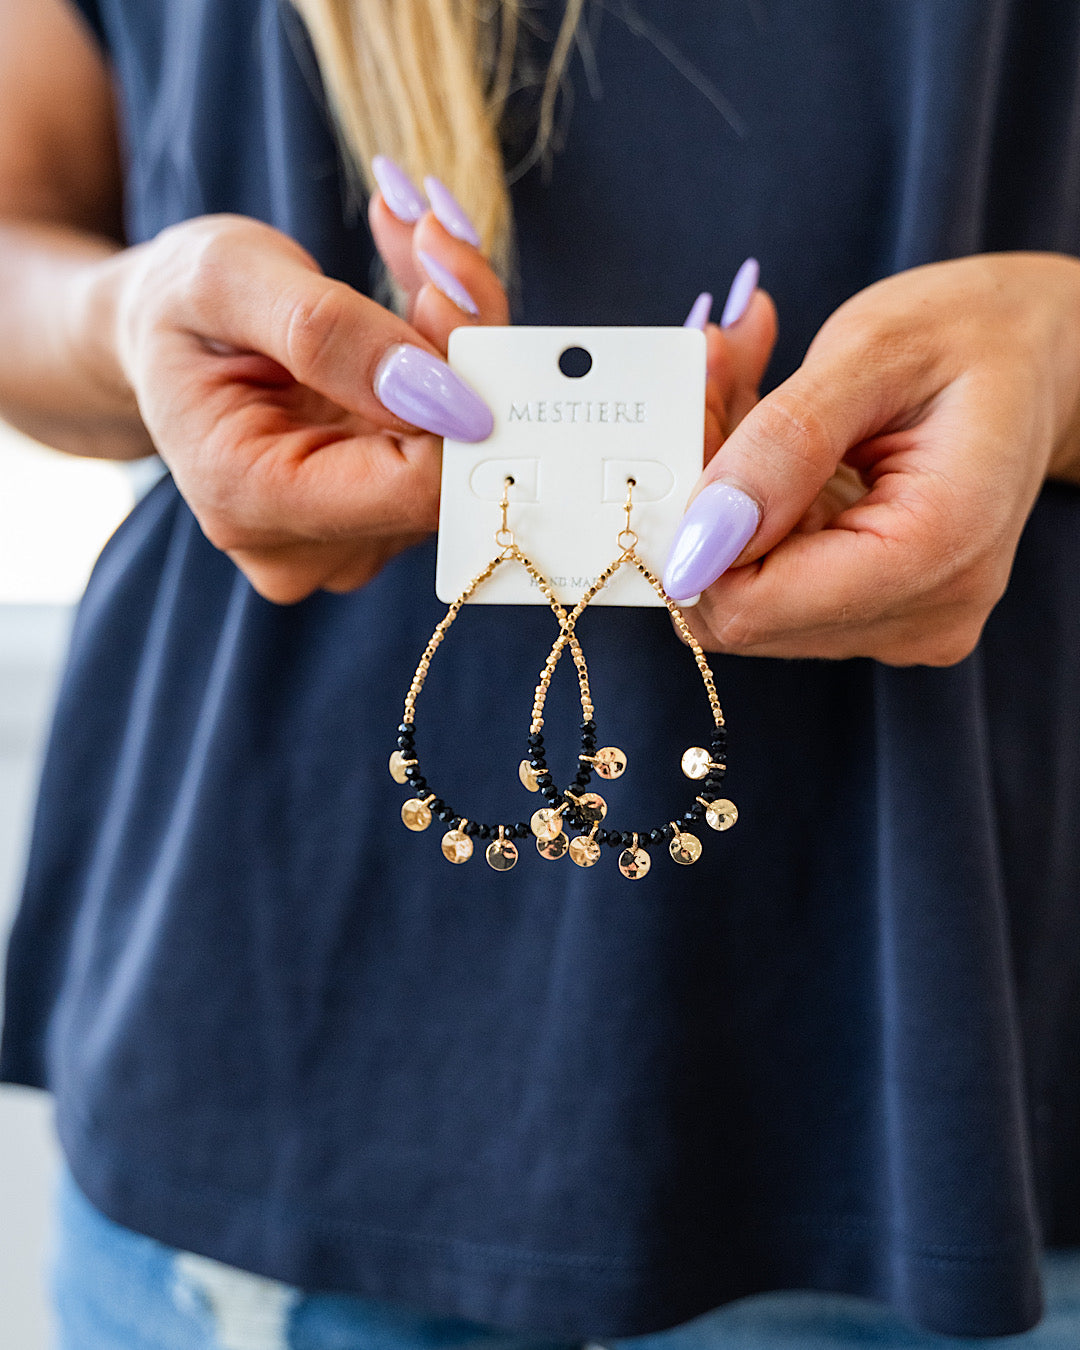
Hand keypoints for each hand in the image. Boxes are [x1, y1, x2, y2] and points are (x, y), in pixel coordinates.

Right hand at [96, 175, 505, 602]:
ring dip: (460, 343)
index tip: (444, 291)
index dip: (454, 395)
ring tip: (422, 252)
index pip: (414, 489)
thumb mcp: (227, 278)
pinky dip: (453, 363)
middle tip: (438, 243)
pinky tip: (422, 294)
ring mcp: (349, 542)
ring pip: (459, 453)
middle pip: (444, 471)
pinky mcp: (382, 518)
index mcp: (248, 499)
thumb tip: (444, 393)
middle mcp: (305, 548)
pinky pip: (452, 445)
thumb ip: (327, 333)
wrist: (166, 337)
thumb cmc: (180, 306)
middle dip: (461, 350)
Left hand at [663, 253, 1079, 664]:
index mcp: (934, 556)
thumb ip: (783, 446)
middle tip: (710, 378)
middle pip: (739, 604)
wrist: (1041, 357)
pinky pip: (770, 576)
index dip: (689, 534)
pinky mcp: (875, 611)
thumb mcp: (876, 351)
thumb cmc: (977, 336)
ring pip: (743, 591)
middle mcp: (920, 615)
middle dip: (697, 499)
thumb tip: (696, 541)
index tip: (683, 426)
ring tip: (741, 383)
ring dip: (716, 492)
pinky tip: (763, 427)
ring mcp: (898, 621)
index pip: (753, 607)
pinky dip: (746, 503)